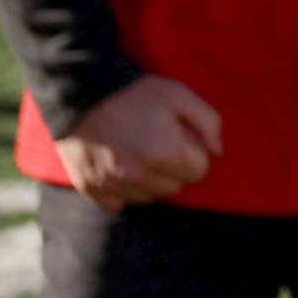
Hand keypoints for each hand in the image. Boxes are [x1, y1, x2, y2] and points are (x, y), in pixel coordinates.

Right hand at [55, 75, 220, 210]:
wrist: (80, 96)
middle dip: (174, 167)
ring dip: (150, 180)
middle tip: (159, 142)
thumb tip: (217, 152)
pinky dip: (123, 190)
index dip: (194, 152)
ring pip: (148, 197)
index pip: (199, 170)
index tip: (182, 138)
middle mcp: (140, 177)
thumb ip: (208, 122)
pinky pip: (118, 203)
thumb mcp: (179, 95)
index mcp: (166, 154)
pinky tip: (120, 166)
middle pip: (175, 186)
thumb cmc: (134, 94)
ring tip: (139, 152)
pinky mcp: (91, 189)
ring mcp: (113, 186)